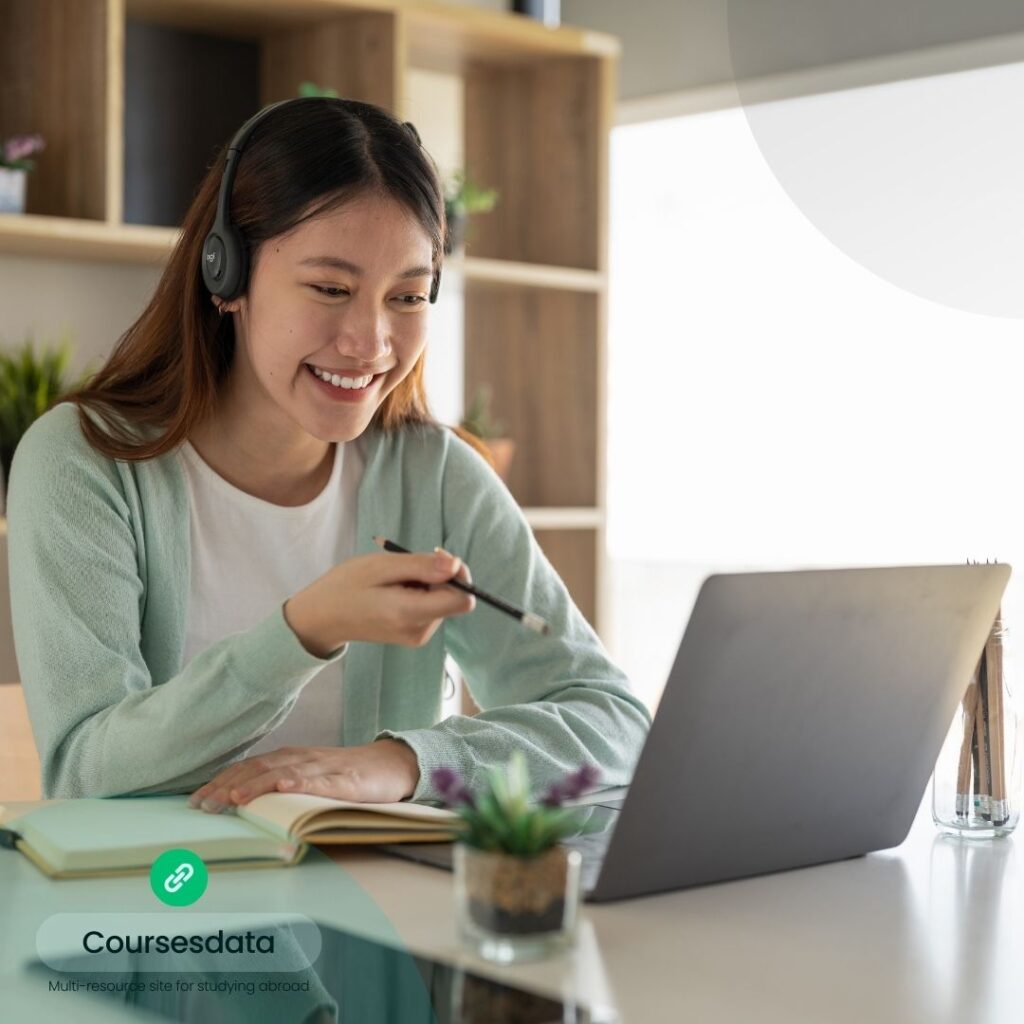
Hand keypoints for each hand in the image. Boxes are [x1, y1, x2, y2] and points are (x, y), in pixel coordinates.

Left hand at [188, 740, 420, 812]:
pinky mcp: (347, 779)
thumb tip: (238, 801)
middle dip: (228, 786)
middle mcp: (302, 758)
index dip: (220, 782)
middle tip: (202, 806)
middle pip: (258, 768)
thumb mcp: (308, 777)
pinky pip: (321, 781)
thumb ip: (280, 783)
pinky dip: (302, 783)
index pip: (248, 767)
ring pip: (284, 773)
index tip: (195, 801)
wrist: (391, 764)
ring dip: (257, 784)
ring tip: (234, 799)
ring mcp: (324, 767)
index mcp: (290, 758)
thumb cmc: (346, 775)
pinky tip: (285, 788)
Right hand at [283, 548, 473, 657]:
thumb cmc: (345, 586)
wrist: (322, 618)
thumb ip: (421, 566)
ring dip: (427, 583)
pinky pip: (432, 607)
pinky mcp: (415, 635)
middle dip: (438, 576)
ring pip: (443, 601)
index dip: (459, 575)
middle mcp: (420, 631)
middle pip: (454, 598)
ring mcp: (418, 636)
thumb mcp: (381, 566)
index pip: (463, 600)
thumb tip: (456, 564)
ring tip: (393, 580)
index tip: (436, 558)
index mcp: (411, 615)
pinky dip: (420, 593)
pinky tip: (395, 591)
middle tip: (404, 566)